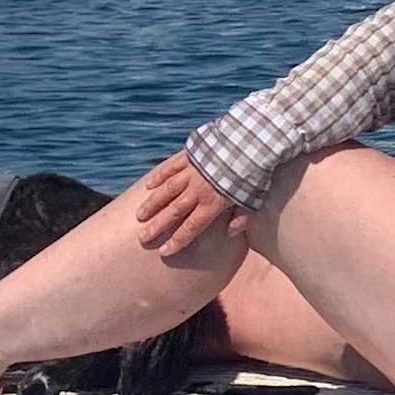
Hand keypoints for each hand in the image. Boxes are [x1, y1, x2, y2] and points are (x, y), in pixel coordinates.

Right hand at [127, 153, 247, 260]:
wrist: (249, 143)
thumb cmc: (255, 173)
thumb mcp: (253, 200)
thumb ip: (242, 217)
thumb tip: (230, 232)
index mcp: (213, 204)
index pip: (191, 228)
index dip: (177, 241)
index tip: (164, 251)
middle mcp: (198, 190)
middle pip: (173, 212)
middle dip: (157, 227)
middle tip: (142, 238)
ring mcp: (191, 172)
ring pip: (166, 191)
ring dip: (152, 204)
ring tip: (140, 216)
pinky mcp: (189, 156)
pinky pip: (170, 168)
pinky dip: (158, 177)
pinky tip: (149, 185)